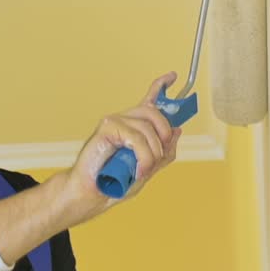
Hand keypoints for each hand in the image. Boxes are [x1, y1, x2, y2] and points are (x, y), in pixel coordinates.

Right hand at [67, 73, 182, 212]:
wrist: (92, 193)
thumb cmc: (116, 183)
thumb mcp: (149, 169)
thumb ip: (164, 152)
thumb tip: (177, 131)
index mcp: (134, 128)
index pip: (149, 101)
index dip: (161, 86)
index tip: (173, 76)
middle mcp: (125, 121)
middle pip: (154, 112)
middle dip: (164, 133)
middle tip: (161, 154)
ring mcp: (115, 122)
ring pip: (147, 127)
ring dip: (152, 153)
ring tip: (144, 170)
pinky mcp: (107, 127)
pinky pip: (135, 137)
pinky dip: (142, 156)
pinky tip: (137, 169)